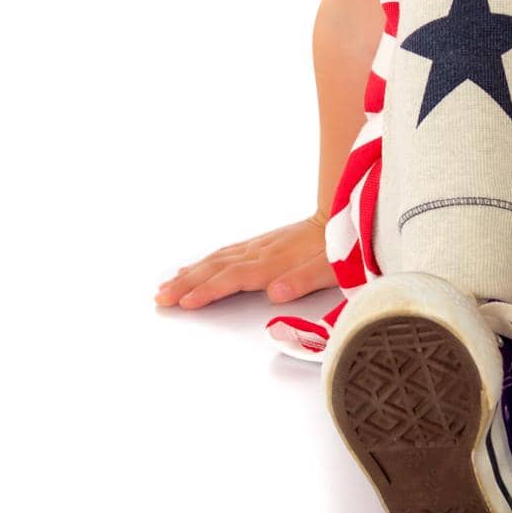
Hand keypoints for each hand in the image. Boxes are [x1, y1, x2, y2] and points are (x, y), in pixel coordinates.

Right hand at [154, 213, 335, 309]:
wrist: (351, 209)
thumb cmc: (345, 244)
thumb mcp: (334, 266)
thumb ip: (304, 279)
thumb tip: (275, 291)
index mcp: (277, 261)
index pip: (235, 277)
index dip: (209, 290)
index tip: (184, 302)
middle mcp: (264, 251)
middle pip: (218, 267)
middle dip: (187, 283)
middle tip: (160, 298)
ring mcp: (263, 244)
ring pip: (219, 258)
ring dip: (191, 271)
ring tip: (166, 285)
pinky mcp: (266, 241)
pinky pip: (228, 251)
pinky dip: (207, 260)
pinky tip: (195, 266)